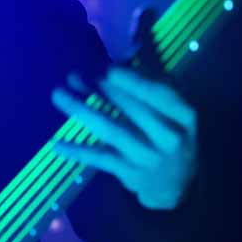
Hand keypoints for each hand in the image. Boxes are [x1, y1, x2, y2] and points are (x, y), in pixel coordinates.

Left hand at [51, 66, 196, 209]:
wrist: (178, 183)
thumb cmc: (172, 132)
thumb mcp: (175, 108)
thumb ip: (154, 83)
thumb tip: (122, 58)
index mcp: (184, 116)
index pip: (159, 95)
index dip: (133, 81)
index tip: (108, 69)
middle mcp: (169, 138)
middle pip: (131, 109)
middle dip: (101, 90)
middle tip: (75, 76)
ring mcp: (148, 157)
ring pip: (110, 131)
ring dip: (82, 110)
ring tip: (58, 94)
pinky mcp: (130, 173)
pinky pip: (99, 158)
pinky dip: (78, 151)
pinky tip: (57, 143)